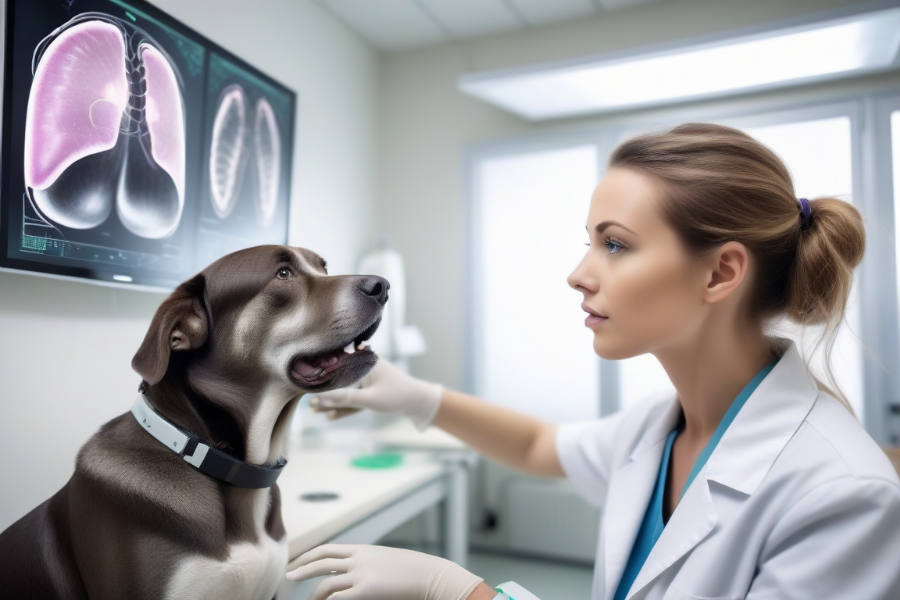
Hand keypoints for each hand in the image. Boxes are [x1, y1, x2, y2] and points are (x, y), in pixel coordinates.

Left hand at [285, 544, 483, 599]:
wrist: (431, 575)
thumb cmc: (414, 571)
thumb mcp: (387, 561)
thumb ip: (369, 564)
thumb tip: (355, 571)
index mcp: (363, 549)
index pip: (330, 549)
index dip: (311, 554)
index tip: (299, 561)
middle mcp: (359, 559)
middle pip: (321, 560)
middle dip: (302, 568)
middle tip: (289, 577)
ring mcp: (362, 574)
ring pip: (326, 582)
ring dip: (312, 593)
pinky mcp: (367, 590)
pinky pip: (339, 598)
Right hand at [310, 358, 441, 429]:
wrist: (417, 402)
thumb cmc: (396, 396)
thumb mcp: (370, 399)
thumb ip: (345, 398)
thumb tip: (321, 399)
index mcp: (364, 361)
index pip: (336, 366)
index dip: (320, 377)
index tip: (304, 386)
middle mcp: (363, 366)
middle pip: (338, 379)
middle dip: (324, 393)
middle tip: (309, 405)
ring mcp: (365, 377)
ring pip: (344, 389)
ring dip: (332, 401)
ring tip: (314, 412)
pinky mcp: (368, 388)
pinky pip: (352, 397)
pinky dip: (344, 406)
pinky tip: (330, 416)